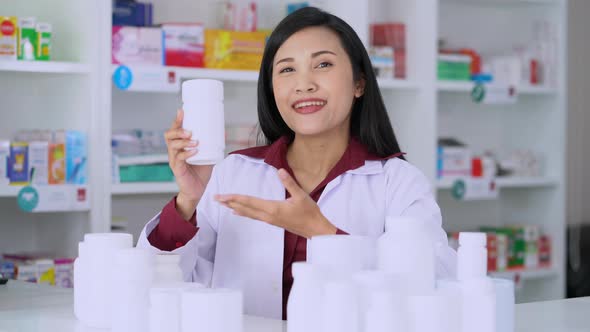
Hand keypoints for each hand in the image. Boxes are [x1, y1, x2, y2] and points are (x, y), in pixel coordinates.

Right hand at [165, 109, 213, 218]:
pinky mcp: (177, 169)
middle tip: (190, 131)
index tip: (182, 111)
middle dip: (178, 131)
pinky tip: (194, 152)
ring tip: (195, 141)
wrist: (198, 190)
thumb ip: (212, 144)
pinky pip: (178, 159)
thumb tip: (223, 131)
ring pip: (172, 146)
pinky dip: (187, 154)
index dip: (177, 120)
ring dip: (183, 142)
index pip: (175, 130)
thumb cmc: (201, 171)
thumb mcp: (208, 155)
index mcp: (180, 145)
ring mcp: (174, 160)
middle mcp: (174, 151)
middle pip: (169, 136)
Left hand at [214, 169, 336, 238]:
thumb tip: (280, 170)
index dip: (235, 198)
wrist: (315, 230)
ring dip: (234, 207)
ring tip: (222, 204)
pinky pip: (253, 216)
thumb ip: (289, 182)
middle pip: (244, 208)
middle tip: (215, 198)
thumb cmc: (309, 212)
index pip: (249, 202)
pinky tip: (237, 212)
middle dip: (229, 203)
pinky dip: (243, 213)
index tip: (223, 195)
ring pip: (247, 213)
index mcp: (273, 208)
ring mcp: (269, 220)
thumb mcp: (301, 195)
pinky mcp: (272, 221)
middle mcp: (267, 215)